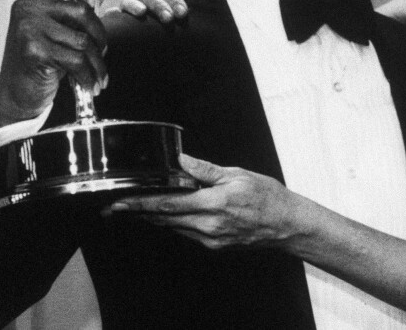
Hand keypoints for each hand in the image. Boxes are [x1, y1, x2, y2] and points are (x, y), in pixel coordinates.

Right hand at [0, 0, 107, 131]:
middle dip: (100, 36)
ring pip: (83, 40)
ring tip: (99, 75)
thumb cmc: (43, 54)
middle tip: (102, 52)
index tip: (92, 2)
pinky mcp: (33, 51)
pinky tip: (92, 84)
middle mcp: (27, 8)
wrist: (17, 90)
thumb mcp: (60, 25)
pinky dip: (89, 75)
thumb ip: (80, 2)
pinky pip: (76, 60)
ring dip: (97, 62)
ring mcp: (28, 28)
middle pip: (82, 11)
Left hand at [103, 154, 297, 249]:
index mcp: (214, 204)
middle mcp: (209, 225)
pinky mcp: (214, 245)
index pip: (168, 204)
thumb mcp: (238, 174)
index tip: (121, 203)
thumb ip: (206, 170)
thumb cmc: (267, 197)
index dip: (141, 205)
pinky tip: (173, 212)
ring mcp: (211, 238)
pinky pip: (187, 232)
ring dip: (156, 217)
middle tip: (119, 205)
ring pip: (174, 227)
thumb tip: (182, 160)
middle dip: (140, 212)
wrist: (286, 225)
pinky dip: (176, 221)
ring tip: (140, 206)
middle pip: (164, 219)